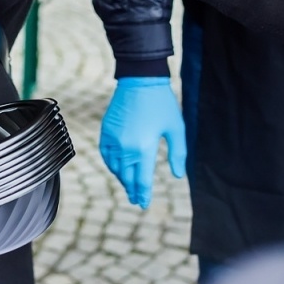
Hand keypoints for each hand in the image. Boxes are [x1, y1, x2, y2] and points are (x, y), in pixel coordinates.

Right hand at [99, 77, 186, 208]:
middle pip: (128, 177)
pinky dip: (111, 165)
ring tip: (129, 186)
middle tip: (136, 200)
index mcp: (144, 149)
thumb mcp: (176, 128)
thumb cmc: (162, 104)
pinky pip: (106, 155)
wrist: (140, 80)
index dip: (143, 194)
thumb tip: (178, 175)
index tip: (144, 204)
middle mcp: (126, 148)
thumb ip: (177, 153)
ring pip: (115, 168)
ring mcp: (114, 140)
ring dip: (122, 179)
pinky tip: (116, 169)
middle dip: (133, 190)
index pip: (142, 180)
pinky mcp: (106, 131)